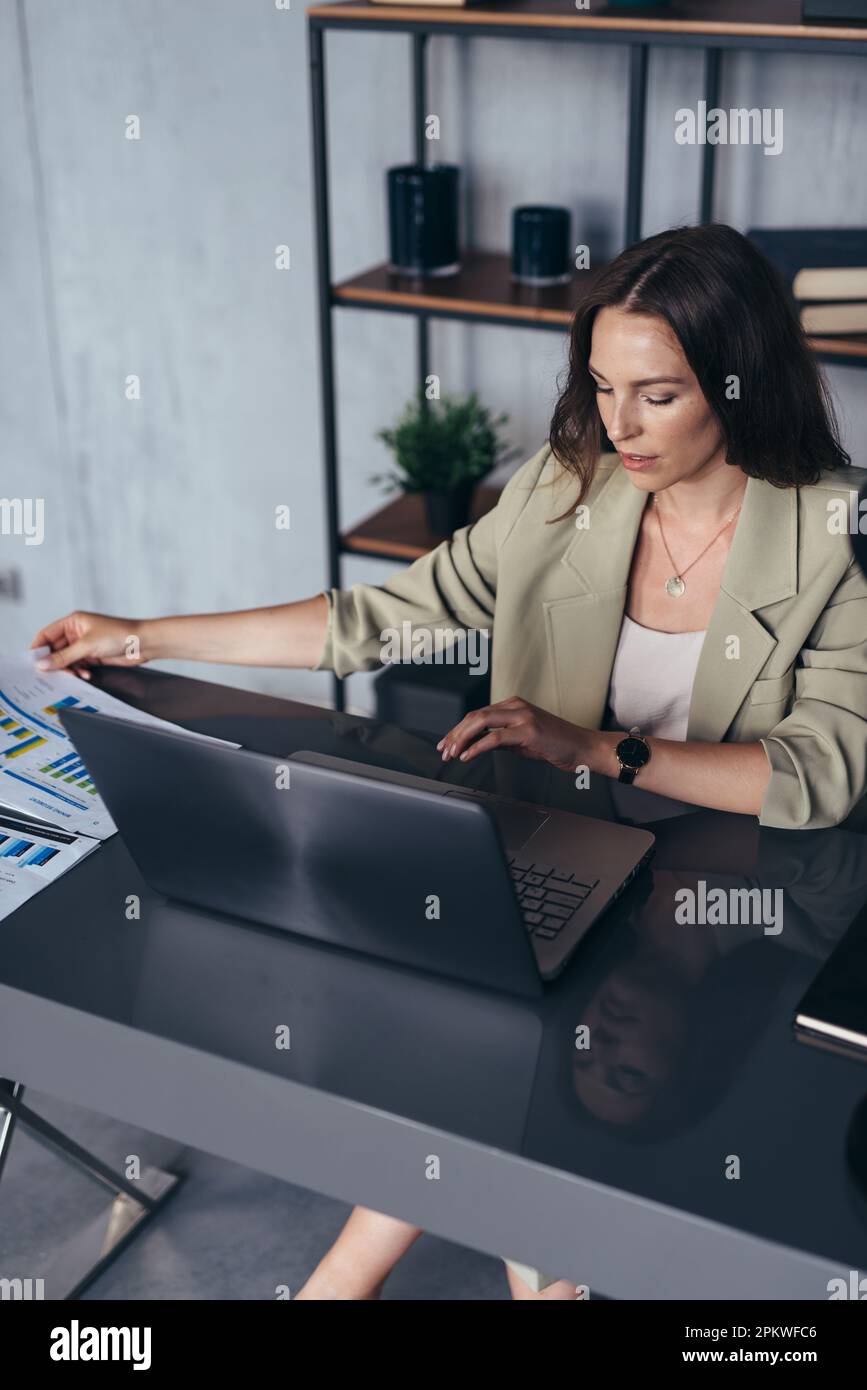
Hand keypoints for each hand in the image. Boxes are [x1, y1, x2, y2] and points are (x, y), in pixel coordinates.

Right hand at [30, 611, 147, 678]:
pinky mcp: (93, 656)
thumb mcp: (87, 646)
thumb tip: (41, 664)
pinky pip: (78, 666)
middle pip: (55, 650)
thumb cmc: (119, 634)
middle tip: (50, 675)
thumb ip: (63, 656)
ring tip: (75, 674)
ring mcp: (84, 645)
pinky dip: (79, 671)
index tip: (32, 663)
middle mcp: (76, 632)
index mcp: (72, 622)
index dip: (38, 648)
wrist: (143, 643)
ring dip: (68, 669)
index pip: (46, 634)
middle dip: (53, 663)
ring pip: (66, 660)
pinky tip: (86, 674)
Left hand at [437, 696, 587, 774]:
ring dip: (462, 739)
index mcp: (513, 705)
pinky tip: (467, 756)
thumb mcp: (523, 740)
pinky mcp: (528, 730)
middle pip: (475, 716)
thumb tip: (479, 744)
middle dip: (455, 734)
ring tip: (451, 754)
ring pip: (481, 722)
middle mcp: (516, 706)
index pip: (478, 715)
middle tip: (443, 750)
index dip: (459, 730)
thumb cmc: (557, 745)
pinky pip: (495, 737)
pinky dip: (477, 747)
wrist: (584, 748)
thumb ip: (501, 738)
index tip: (447, 744)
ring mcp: (522, 716)